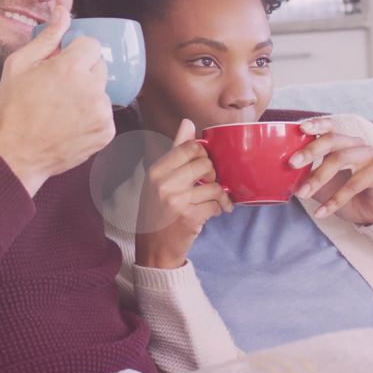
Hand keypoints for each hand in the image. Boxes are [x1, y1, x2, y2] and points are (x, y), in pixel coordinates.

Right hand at [0, 4, 114, 196]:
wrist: (15, 155)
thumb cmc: (12, 109)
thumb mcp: (19, 64)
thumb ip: (47, 36)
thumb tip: (62, 11)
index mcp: (71, 68)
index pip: (91, 44)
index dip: (76, 52)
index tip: (62, 63)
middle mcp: (92, 89)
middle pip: (99, 66)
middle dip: (83, 71)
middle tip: (58, 88)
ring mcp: (101, 113)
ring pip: (102, 91)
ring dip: (88, 94)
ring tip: (62, 108)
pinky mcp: (106, 133)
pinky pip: (104, 114)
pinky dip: (91, 116)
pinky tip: (70, 123)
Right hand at [134, 119, 233, 268]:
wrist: (153, 250)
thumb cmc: (157, 213)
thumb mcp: (160, 181)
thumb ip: (175, 151)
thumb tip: (188, 122)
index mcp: (156, 171)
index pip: (190, 147)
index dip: (204, 155)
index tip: (204, 166)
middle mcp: (163, 183)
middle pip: (205, 164)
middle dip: (213, 175)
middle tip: (209, 185)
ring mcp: (176, 200)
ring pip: (214, 186)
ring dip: (219, 196)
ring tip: (215, 203)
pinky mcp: (189, 217)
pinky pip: (215, 204)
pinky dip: (217, 209)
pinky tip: (211, 213)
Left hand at [292, 117, 372, 225]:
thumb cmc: (345, 192)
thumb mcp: (322, 182)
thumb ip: (305, 174)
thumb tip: (280, 174)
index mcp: (342, 141)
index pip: (330, 126)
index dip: (316, 124)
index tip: (300, 128)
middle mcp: (357, 144)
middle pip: (332, 140)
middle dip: (309, 151)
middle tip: (291, 164)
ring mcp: (369, 156)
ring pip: (340, 159)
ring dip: (318, 178)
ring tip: (302, 195)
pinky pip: (353, 185)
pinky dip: (334, 201)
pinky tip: (321, 212)